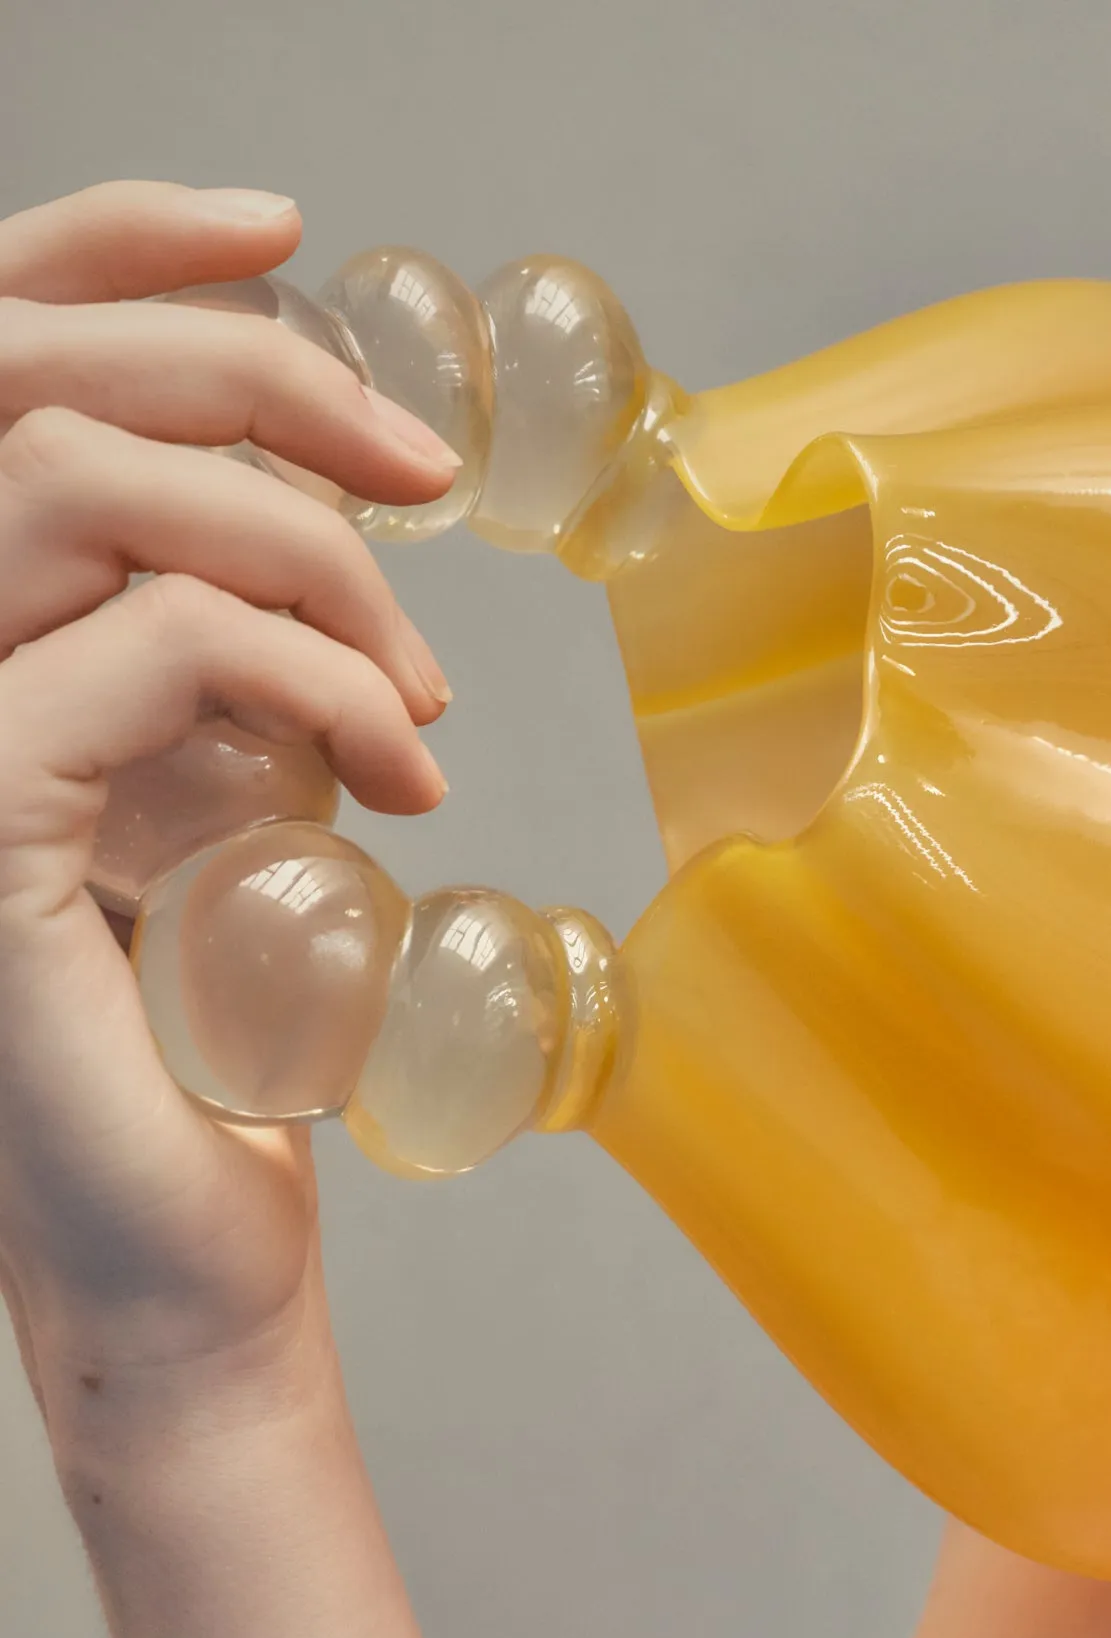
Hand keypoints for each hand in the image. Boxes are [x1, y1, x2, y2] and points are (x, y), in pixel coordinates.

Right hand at [0, 180, 457, 1416]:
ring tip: (414, 685)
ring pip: (82, 484)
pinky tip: (396, 769)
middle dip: (254, 380)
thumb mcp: (233, 817)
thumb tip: (332, 544)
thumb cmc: (215, 1072)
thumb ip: (223, 676)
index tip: (295, 247)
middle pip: (32, 385)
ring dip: (293, 543)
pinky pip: (146, 642)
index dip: (120, 255)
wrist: (188, 1268)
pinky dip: (303, 670)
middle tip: (421, 479)